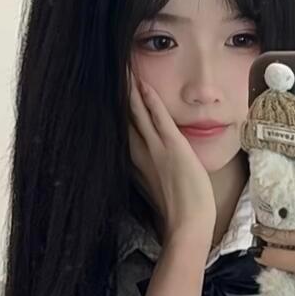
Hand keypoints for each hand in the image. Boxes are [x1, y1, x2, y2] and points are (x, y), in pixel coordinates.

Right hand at [126, 64, 215, 254]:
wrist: (187, 227)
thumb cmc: (178, 214)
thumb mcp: (158, 190)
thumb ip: (151, 175)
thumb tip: (151, 170)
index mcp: (136, 165)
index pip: (122, 132)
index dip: (114, 113)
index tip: (106, 96)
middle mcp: (140, 155)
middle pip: (123, 118)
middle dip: (116, 96)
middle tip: (108, 73)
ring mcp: (155, 150)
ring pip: (136, 113)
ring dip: (129, 90)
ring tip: (121, 69)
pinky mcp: (172, 147)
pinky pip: (157, 117)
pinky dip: (149, 100)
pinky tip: (142, 84)